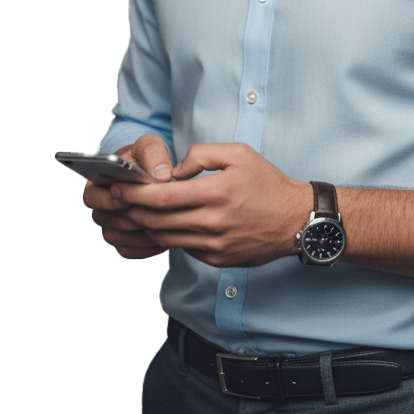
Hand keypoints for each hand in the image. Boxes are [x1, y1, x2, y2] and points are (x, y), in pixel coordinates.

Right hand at [83, 134, 174, 259]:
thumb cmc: (147, 157)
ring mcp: (112, 225)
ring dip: (140, 231)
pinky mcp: (124, 241)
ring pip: (118, 237)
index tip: (126, 201)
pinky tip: (166, 234)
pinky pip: (131, 250)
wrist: (156, 172)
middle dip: (129, 216)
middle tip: (151, 212)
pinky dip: (147, 245)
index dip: (107, 200)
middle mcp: (102, 206)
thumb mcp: (151, 146)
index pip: (91, 196)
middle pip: (105, 219)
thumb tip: (161, 175)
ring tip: (165, 222)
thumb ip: (154, 154)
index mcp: (99, 181)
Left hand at [106, 142, 310, 267]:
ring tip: (133, 211)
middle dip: (130, 209)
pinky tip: (161, 223)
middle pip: (155, 220)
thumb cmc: (268, 184)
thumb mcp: (239, 154)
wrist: (295, 220)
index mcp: (216, 193)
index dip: (134, 193)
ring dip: (144, 225)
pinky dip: (166, 236)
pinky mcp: (216, 259)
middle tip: (118, 199)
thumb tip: (175, 170)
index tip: (119, 186)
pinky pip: (182, 248)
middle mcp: (212, 222)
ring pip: (164, 237)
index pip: (162, 197)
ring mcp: (213, 245)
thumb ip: (203, 154)